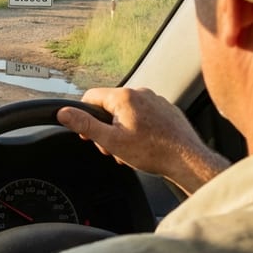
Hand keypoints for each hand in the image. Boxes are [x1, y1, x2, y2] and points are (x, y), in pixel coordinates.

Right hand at [57, 87, 229, 193]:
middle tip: (112, 147)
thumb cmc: (152, 152)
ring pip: (127, 111)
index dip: (84, 116)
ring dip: (122, 129)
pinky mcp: (167, 109)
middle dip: (106, 127)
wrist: (188, 160)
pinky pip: (144, 114)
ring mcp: (156, 100)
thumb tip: (63, 113)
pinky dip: (139, 127)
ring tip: (130, 149)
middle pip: (109, 106)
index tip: (89, 134)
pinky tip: (145, 144)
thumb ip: (84, 124)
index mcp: (123, 97)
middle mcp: (140, 93)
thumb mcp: (110, 141)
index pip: (90, 97)